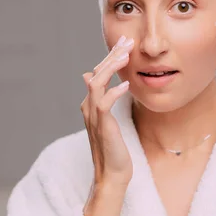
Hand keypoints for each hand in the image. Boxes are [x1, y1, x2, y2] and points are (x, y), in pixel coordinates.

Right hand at [81, 35, 134, 187]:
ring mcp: (93, 116)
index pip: (98, 73)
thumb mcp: (107, 121)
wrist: (112, 175)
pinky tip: (126, 84)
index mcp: (90, 104)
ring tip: (126, 55)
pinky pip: (104, 104)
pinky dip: (114, 92)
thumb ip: (102, 99)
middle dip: (112, 55)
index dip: (110, 57)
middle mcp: (88, 107)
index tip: (124, 43)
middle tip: (126, 40)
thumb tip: (90, 77)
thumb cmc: (114, 149)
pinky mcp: (102, 126)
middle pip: (97, 73)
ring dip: (111, 67)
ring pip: (97, 83)